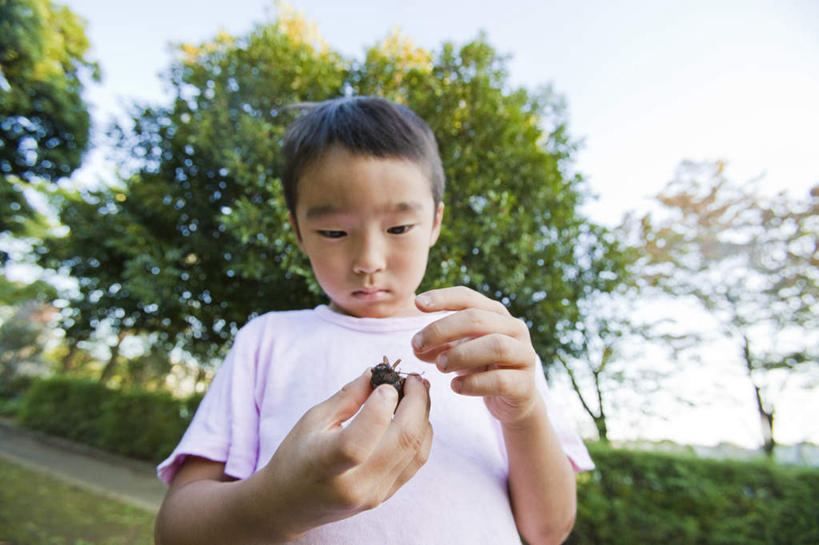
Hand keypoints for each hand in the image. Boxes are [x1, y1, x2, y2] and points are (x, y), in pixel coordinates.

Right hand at [255, 370, 431, 538]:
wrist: (291, 504)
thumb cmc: (296, 457)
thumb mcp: (313, 420)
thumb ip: (348, 397)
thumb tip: (378, 373)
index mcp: (326, 466)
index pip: (359, 443)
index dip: (380, 408)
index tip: (385, 383)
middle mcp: (355, 485)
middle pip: (403, 441)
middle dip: (416, 401)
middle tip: (413, 378)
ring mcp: (375, 494)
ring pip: (417, 449)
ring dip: (423, 414)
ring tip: (416, 391)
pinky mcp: (386, 495)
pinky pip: (416, 460)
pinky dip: (422, 432)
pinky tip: (414, 415)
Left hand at [412, 286, 538, 424]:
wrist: (513, 401)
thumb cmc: (483, 368)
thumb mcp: (458, 352)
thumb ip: (437, 347)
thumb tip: (416, 347)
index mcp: (496, 314)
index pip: (468, 298)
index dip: (443, 297)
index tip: (417, 304)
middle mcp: (514, 329)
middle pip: (477, 319)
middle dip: (443, 329)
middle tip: (417, 344)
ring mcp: (524, 355)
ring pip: (496, 346)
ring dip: (461, 354)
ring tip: (439, 366)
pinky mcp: (525, 385)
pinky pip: (501, 380)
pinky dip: (474, 383)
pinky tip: (456, 386)